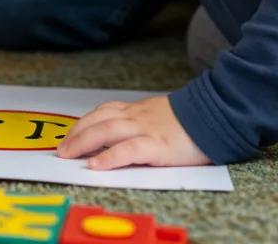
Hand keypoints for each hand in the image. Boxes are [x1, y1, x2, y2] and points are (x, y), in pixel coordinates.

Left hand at [56, 96, 209, 168]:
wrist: (216, 113)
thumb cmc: (191, 120)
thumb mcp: (160, 115)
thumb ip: (142, 121)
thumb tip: (123, 133)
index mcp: (138, 110)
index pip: (103, 112)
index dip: (84, 122)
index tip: (70, 133)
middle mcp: (137, 116)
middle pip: (99, 120)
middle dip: (77, 134)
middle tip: (61, 150)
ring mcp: (146, 129)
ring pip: (107, 131)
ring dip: (83, 143)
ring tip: (69, 156)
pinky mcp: (157, 145)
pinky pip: (128, 150)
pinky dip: (109, 157)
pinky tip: (95, 165)